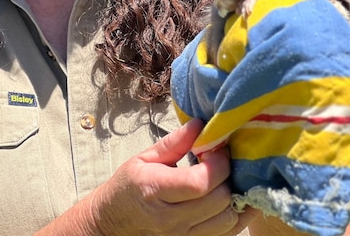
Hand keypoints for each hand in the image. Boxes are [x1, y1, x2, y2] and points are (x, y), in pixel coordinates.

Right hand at [87, 118, 257, 234]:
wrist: (113, 221)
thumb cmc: (128, 187)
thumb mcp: (144, 158)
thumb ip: (174, 143)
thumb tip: (200, 124)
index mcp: (155, 190)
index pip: (200, 183)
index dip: (218, 164)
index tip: (219, 149)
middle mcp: (171, 219)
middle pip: (219, 201)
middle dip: (228, 177)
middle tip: (222, 162)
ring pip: (228, 220)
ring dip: (234, 197)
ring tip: (225, 180)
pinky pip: (227, 233)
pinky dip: (236, 216)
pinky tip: (233, 199)